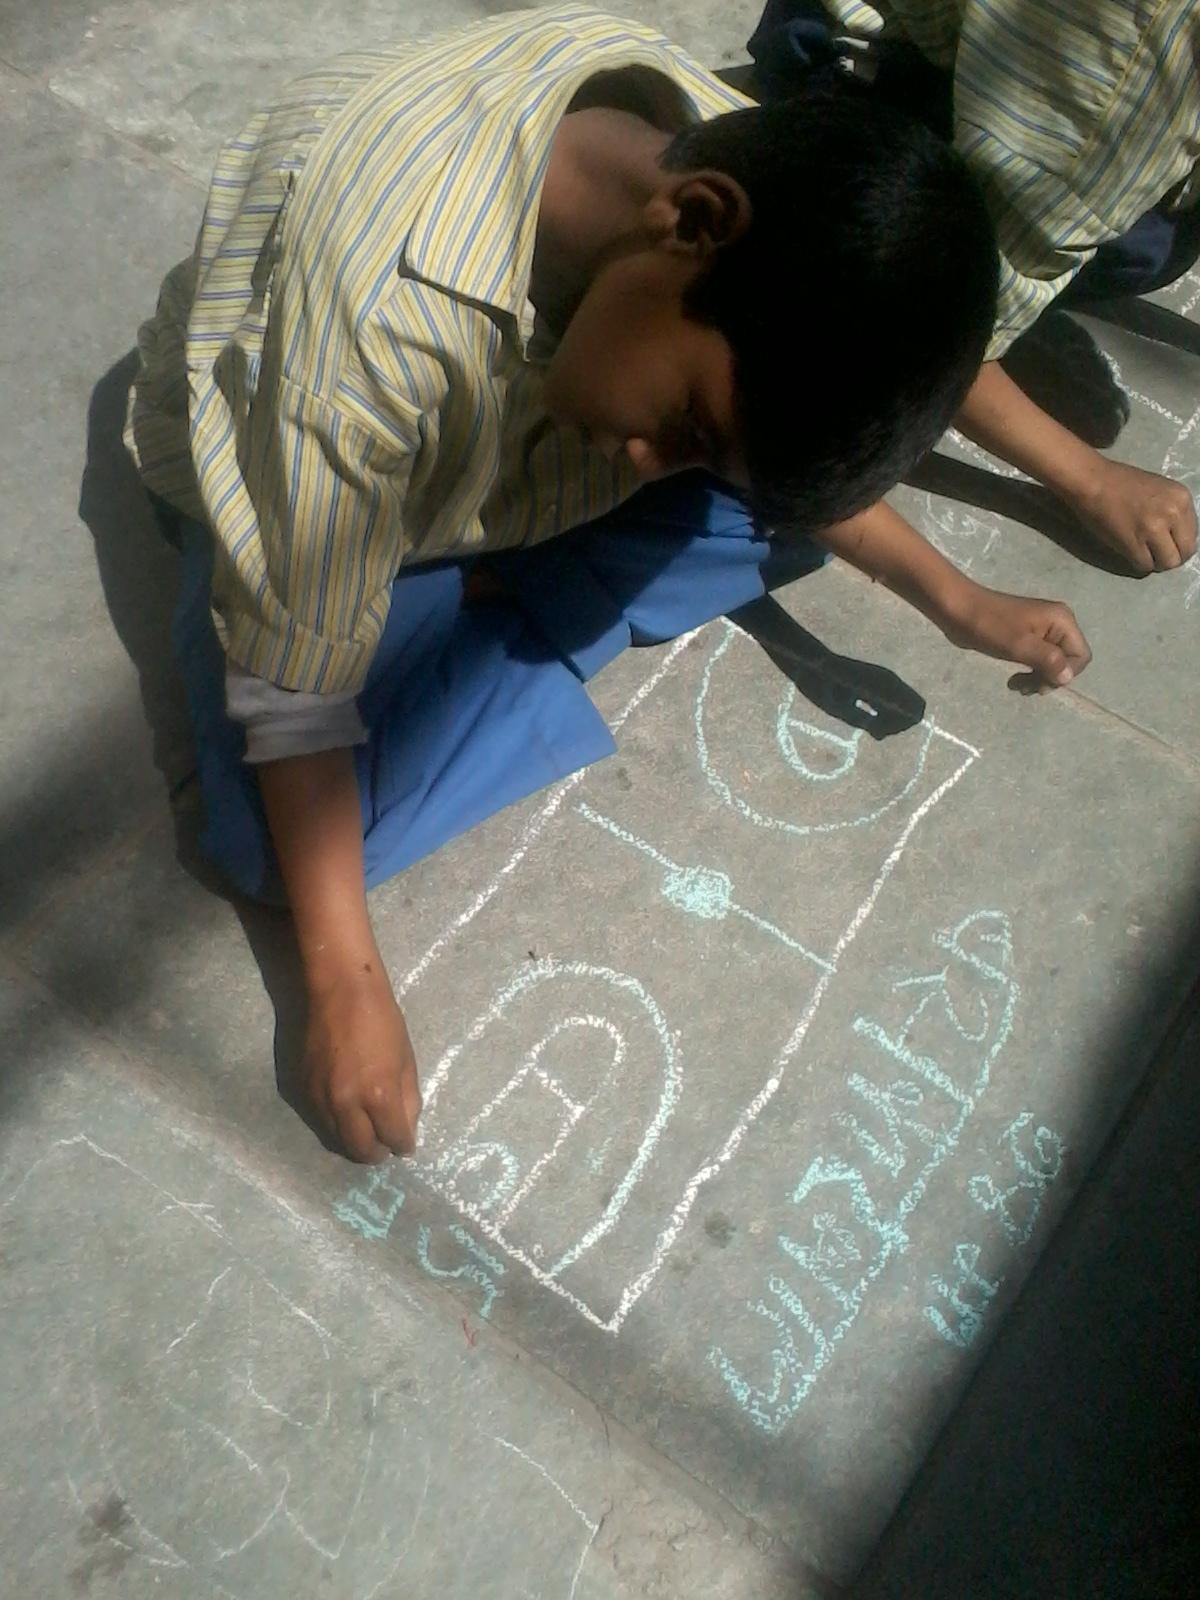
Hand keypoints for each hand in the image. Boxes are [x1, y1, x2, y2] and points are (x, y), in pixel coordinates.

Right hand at [304, 961, 421, 1161]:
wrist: (339, 991)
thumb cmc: (382, 1020)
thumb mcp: (406, 1060)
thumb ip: (409, 1101)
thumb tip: (406, 1131)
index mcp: (378, 1095)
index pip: (393, 1139)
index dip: (403, 1145)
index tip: (405, 1144)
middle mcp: (345, 1105)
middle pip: (361, 1151)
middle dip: (377, 1153)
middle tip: (384, 1144)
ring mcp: (318, 1100)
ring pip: (336, 1140)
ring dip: (354, 1141)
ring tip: (366, 1130)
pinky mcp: (301, 1091)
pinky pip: (319, 1121)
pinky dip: (335, 1124)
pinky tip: (345, 1111)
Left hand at [945, 587, 1091, 690]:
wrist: (958, 610)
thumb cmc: (988, 626)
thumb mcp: (1019, 645)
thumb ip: (1048, 661)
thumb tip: (1068, 678)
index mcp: (1062, 621)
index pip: (1081, 656)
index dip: (1065, 674)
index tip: (1039, 682)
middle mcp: (1057, 624)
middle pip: (1068, 661)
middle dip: (1050, 678)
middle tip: (1025, 688)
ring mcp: (1042, 630)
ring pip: (1053, 664)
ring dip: (1038, 679)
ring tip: (1017, 686)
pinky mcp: (1027, 637)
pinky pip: (1038, 660)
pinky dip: (1030, 673)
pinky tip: (1014, 681)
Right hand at [1075, 460, 1196, 573]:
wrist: (1093, 482)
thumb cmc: (1123, 483)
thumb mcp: (1161, 491)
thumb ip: (1174, 512)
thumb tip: (1178, 538)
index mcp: (1182, 498)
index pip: (1193, 536)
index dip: (1179, 543)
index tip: (1165, 541)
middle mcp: (1172, 514)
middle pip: (1184, 553)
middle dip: (1171, 556)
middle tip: (1156, 552)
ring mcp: (1153, 530)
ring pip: (1167, 563)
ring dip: (1156, 562)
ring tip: (1144, 552)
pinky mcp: (1133, 544)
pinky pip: (1145, 566)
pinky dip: (1139, 563)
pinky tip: (1132, 552)